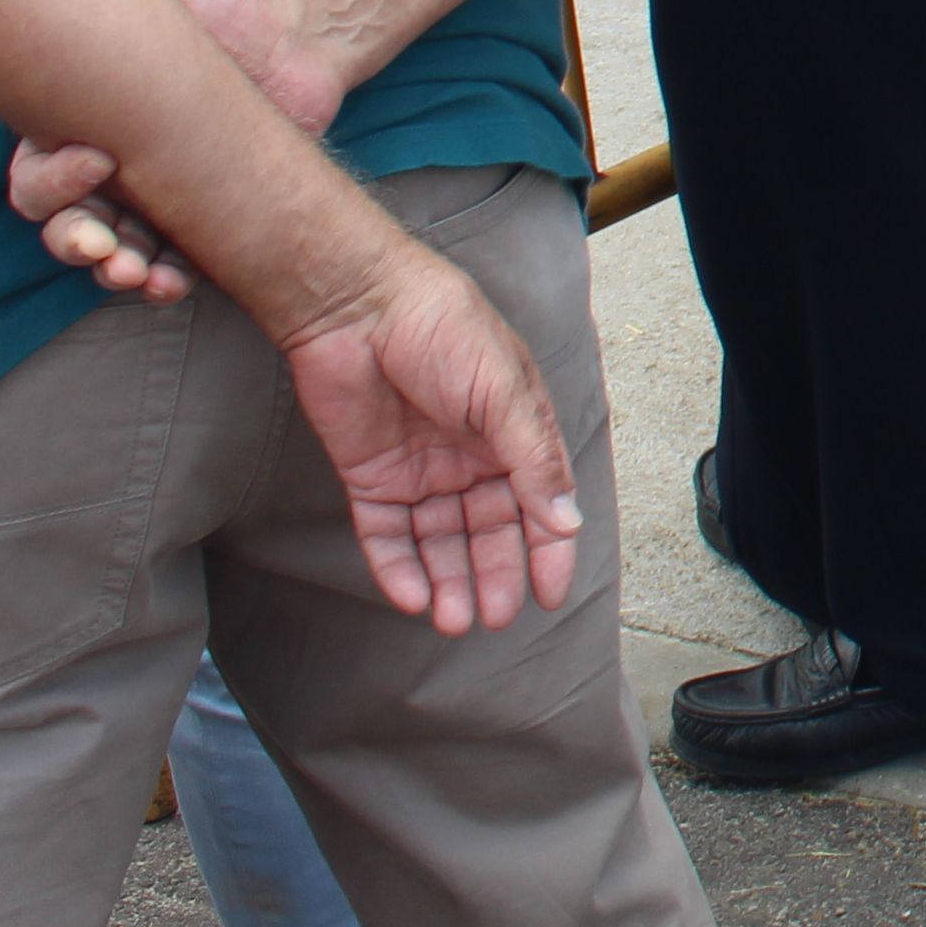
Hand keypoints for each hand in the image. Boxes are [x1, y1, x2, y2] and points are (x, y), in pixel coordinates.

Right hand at [9, 0, 348, 302]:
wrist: (299, 31)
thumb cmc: (218, 5)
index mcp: (76, 124)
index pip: (33, 174)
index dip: (50, 182)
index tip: (99, 160)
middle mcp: (105, 169)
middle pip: (64, 226)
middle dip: (74, 243)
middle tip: (101, 245)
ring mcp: (153, 199)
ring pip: (112, 256)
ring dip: (116, 271)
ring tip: (134, 272)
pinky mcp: (202, 219)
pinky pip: (171, 265)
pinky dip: (164, 282)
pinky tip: (170, 285)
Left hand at [282, 237, 584, 632]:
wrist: (358, 306)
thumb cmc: (443, 327)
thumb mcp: (504, 391)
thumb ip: (534, 459)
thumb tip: (567, 522)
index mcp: (513, 431)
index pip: (538, 503)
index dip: (548, 550)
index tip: (550, 594)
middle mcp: (470, 457)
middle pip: (488, 531)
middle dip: (494, 575)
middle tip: (497, 616)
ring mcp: (419, 470)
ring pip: (439, 543)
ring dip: (448, 581)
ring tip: (454, 620)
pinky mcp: (370, 477)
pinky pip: (387, 535)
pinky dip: (398, 569)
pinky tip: (411, 598)